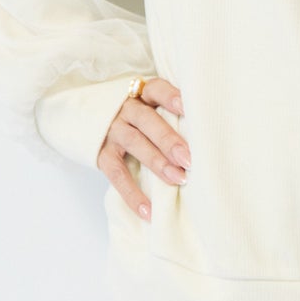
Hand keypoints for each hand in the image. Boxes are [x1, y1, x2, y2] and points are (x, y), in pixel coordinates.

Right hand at [97, 76, 188, 219]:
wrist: (90, 119)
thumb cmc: (138, 118)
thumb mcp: (151, 107)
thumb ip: (172, 115)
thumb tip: (209, 136)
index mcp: (141, 94)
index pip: (156, 89)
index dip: (170, 97)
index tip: (187, 108)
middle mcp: (125, 109)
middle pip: (147, 120)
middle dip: (169, 139)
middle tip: (189, 158)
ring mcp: (112, 131)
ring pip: (134, 143)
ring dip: (157, 162)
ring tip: (179, 179)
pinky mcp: (101, 154)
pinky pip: (117, 174)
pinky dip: (132, 194)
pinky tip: (148, 211)